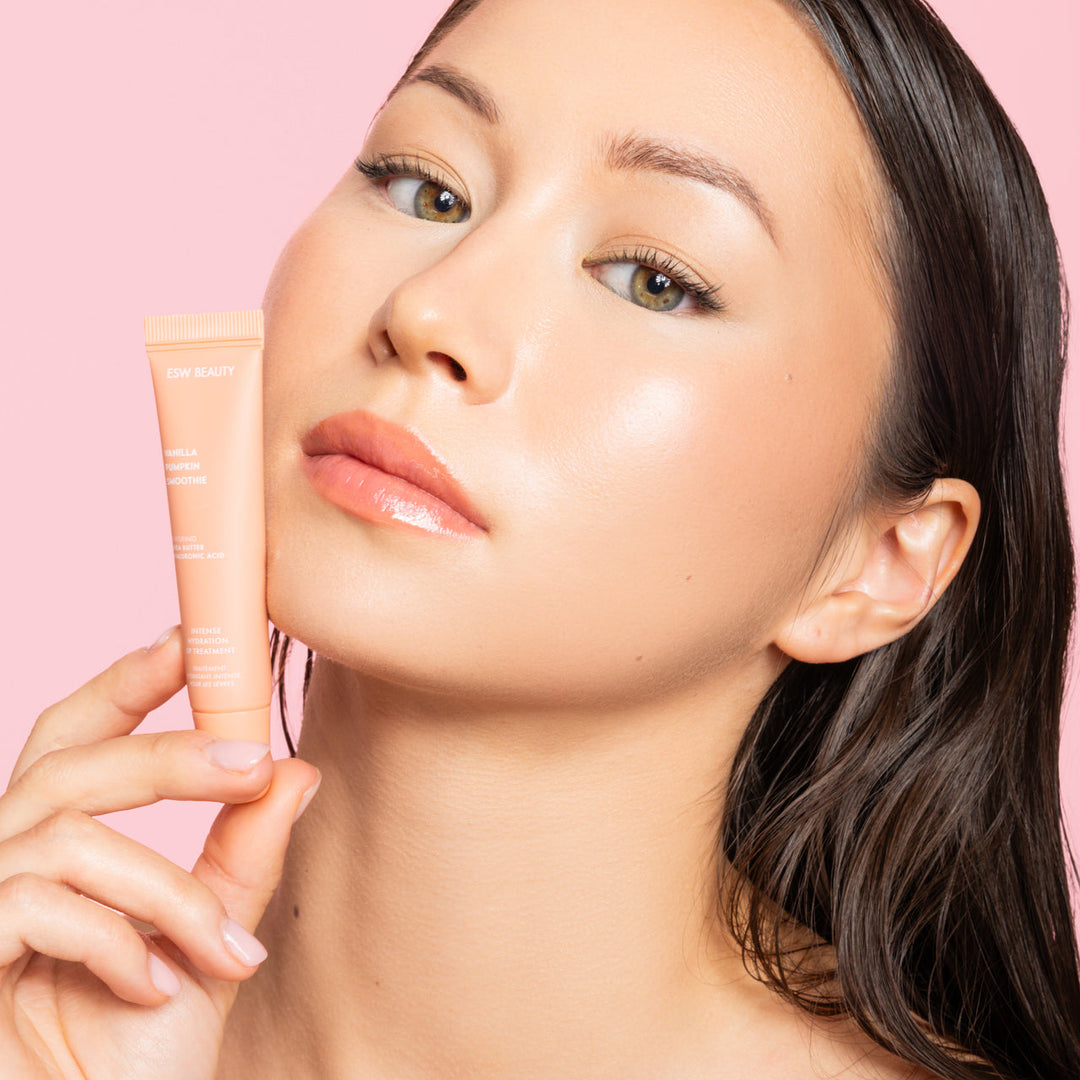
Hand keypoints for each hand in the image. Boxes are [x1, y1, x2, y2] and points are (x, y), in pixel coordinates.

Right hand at [0, 627, 320, 1079]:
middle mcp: (4, 859)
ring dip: (167, 891)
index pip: (78, 737)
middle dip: (167, 755)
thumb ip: (240, 858)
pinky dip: (115, 940)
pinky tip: (152, 986)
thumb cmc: (133, 1056)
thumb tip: (295, 771)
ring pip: (69, 835)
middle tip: (254, 764)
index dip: (126, 682)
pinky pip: (34, 903)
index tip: (189, 642)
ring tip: (221, 951)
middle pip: (69, 761)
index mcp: (56, 846)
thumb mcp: (206, 941)